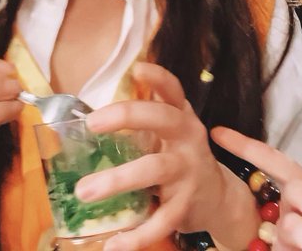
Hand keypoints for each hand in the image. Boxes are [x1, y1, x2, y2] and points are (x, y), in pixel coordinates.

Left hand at [75, 62, 257, 250]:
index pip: (172, 89)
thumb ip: (142, 121)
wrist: (218, 197)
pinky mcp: (187, 203)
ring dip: (117, 180)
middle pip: (162, 118)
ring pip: (154, 169)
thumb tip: (89, 113)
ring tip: (84, 191)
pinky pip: (161, 219)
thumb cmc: (179, 157)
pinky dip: (136, 235)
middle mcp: (188, 136)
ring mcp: (189, 169)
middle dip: (127, 116)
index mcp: (181, 116)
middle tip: (92, 123)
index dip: (157, 77)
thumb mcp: (168, 133)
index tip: (137, 68)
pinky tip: (113, 244)